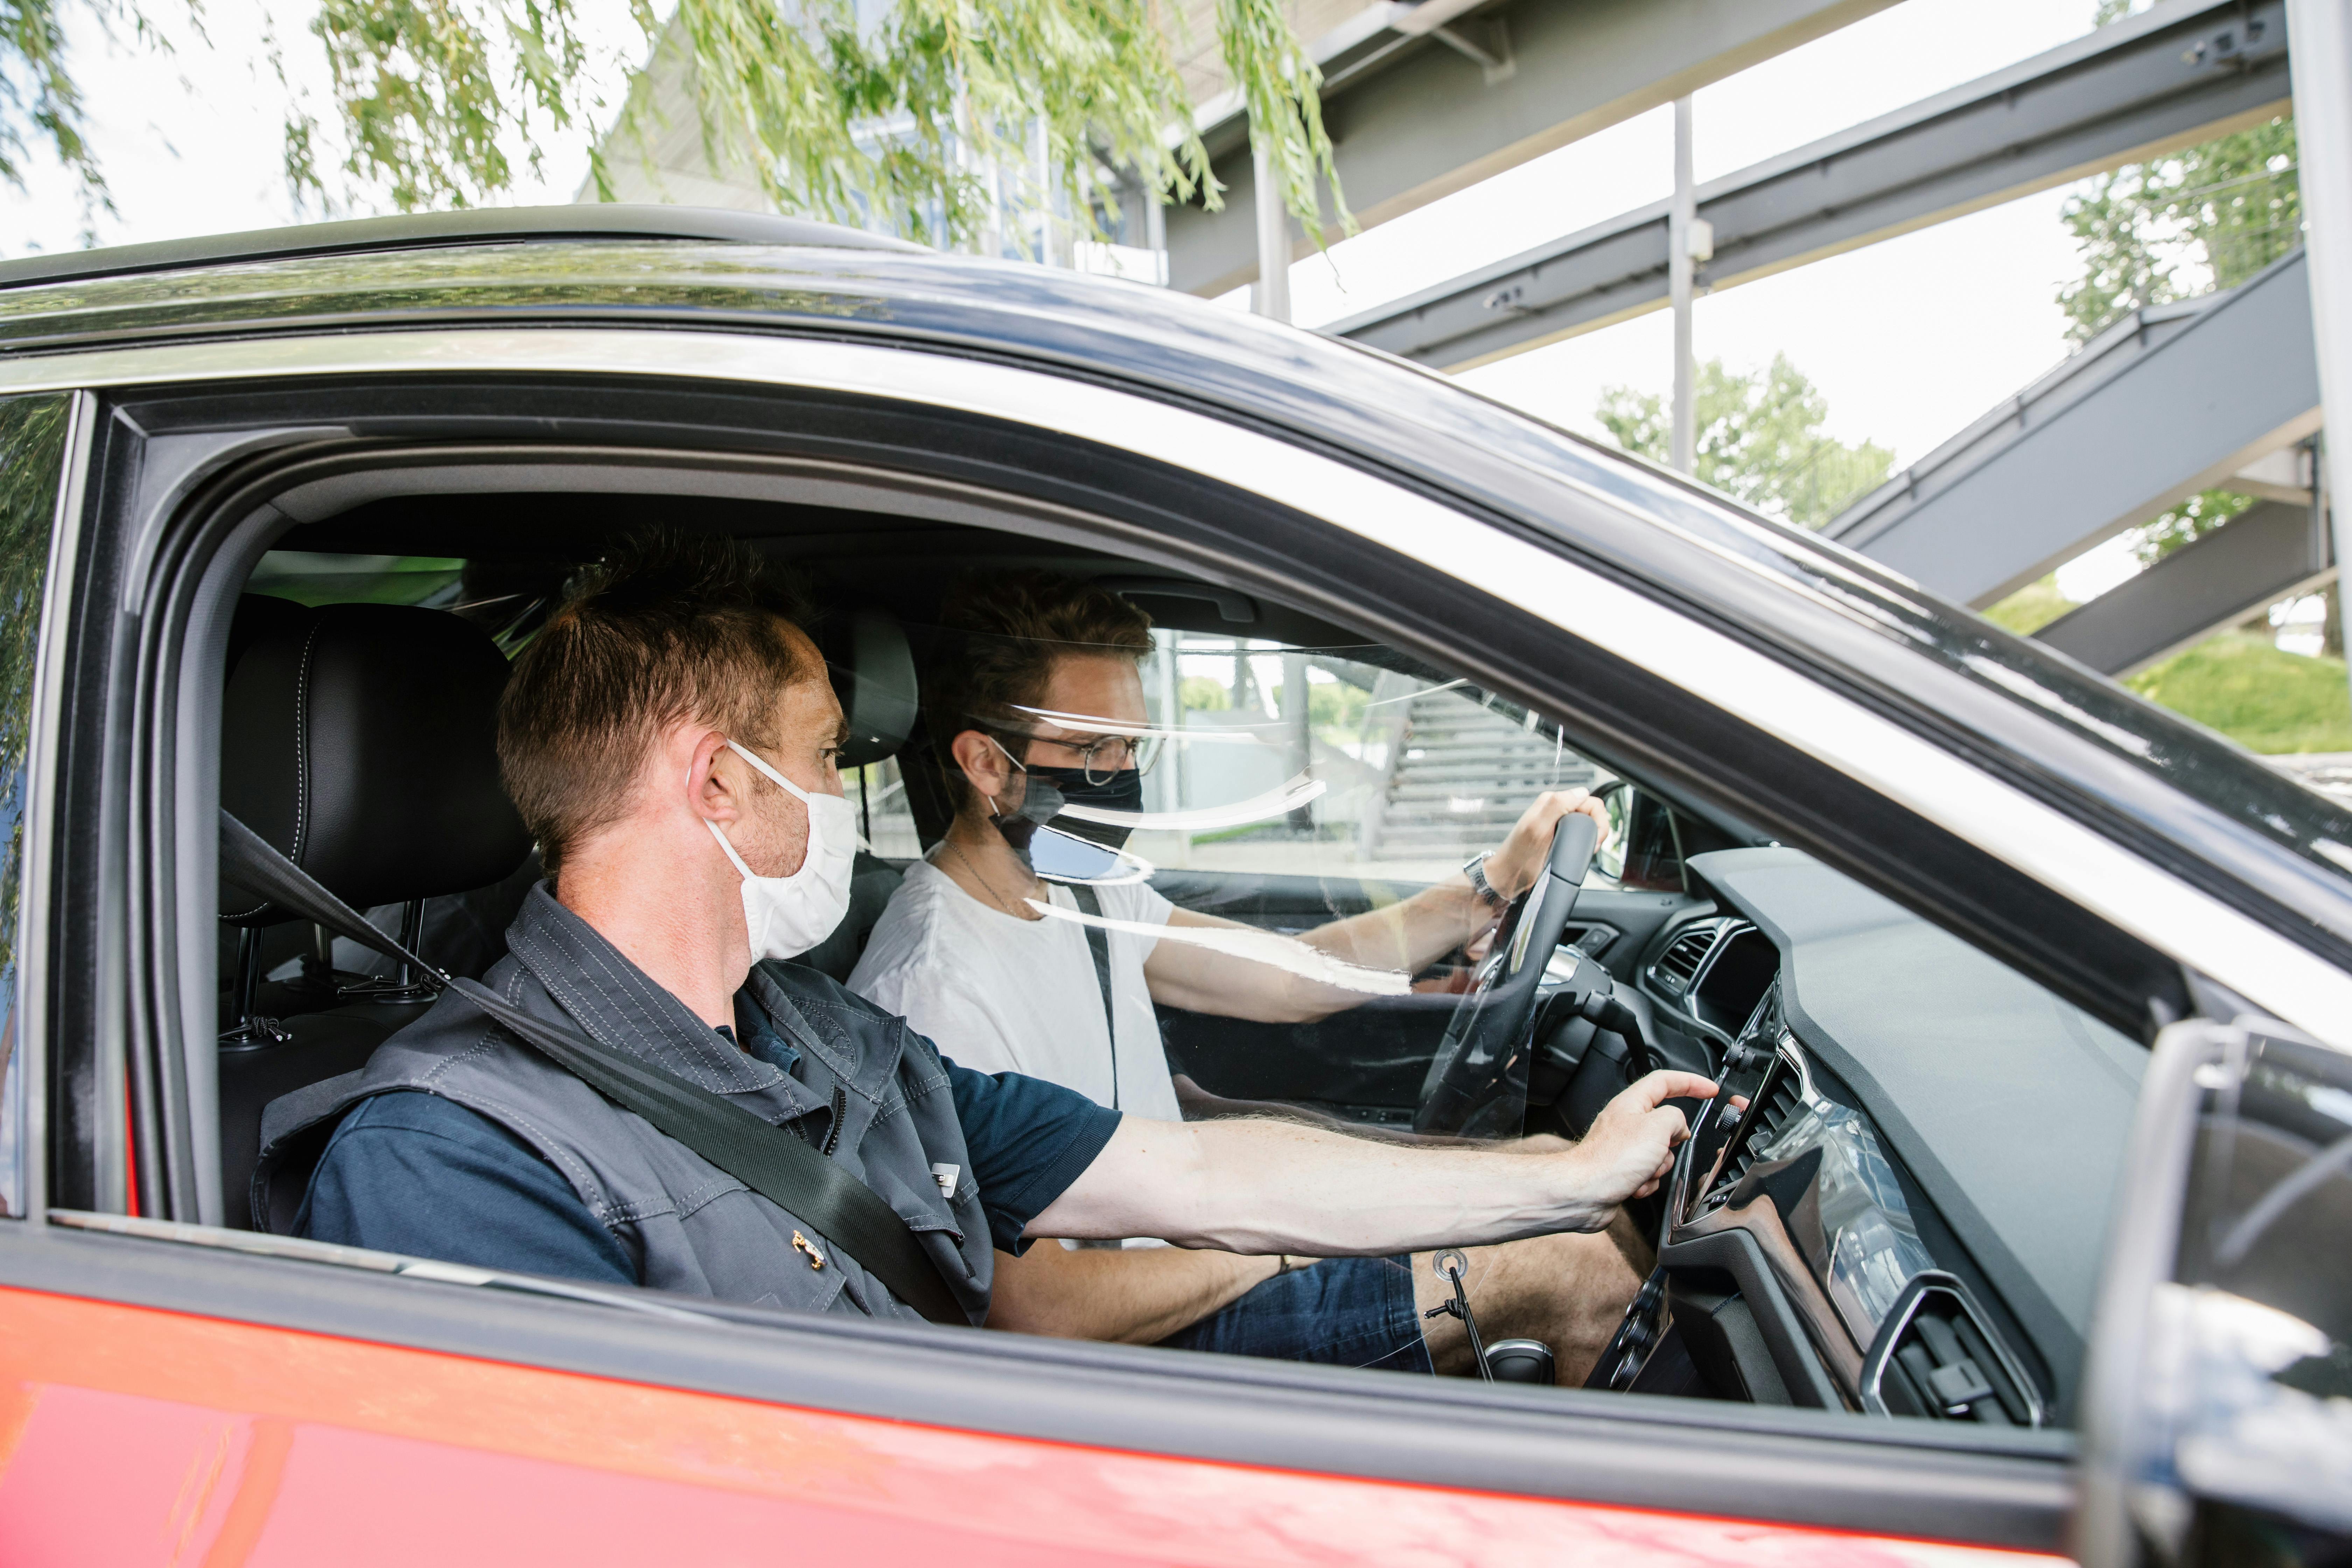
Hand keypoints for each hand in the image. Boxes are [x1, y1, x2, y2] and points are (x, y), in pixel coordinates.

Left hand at [1482, 789, 1610, 899]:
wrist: (1508, 876)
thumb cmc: (1518, 855)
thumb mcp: (1537, 828)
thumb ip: (1557, 805)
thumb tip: (1582, 792)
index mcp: (1551, 802)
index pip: (1589, 801)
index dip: (1598, 820)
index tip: (1594, 839)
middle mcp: (1555, 809)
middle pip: (1591, 812)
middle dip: (1597, 829)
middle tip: (1590, 847)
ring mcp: (1557, 823)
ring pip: (1587, 823)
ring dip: (1592, 837)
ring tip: (1584, 851)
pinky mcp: (1558, 836)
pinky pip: (1580, 834)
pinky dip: (1584, 842)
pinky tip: (1578, 852)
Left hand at [1561, 1071, 1718, 1218]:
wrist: (1584, 1193)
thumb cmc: (1609, 1160)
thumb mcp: (1656, 1128)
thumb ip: (1676, 1119)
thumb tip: (1680, 1127)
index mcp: (1631, 1103)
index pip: (1665, 1081)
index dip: (1691, 1082)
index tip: (1710, 1089)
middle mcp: (1626, 1122)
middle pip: (1666, 1125)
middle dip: (1671, 1143)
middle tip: (1662, 1148)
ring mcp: (1624, 1147)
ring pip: (1660, 1153)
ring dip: (1658, 1167)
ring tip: (1642, 1170)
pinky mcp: (1623, 1170)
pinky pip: (1649, 1174)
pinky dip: (1647, 1182)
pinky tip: (1635, 1185)